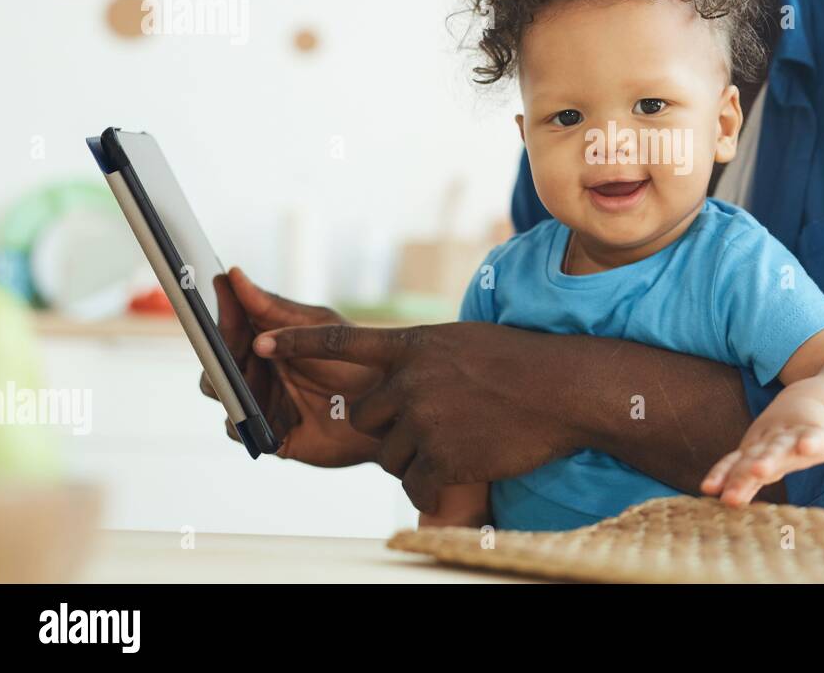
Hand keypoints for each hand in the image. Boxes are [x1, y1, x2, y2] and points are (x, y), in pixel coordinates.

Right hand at [199, 268, 380, 466]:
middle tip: (249, 350)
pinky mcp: (269, 433)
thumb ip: (274, 308)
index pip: (230, 328)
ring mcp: (262, 403)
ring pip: (223, 393)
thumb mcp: (317, 327)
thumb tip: (234, 275)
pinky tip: (270, 409)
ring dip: (236, 384)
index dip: (224, 316)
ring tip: (264, 379)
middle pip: (216, 363)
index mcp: (267, 342)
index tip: (222, 299)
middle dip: (223, 355)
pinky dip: (245, 417)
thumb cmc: (356, 362)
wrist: (387, 408)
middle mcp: (259, 371)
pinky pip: (238, 427)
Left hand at [252, 321, 583, 513]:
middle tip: (436, 422)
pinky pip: (416, 482)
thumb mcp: (464, 344)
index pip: (340, 342)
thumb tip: (394, 377)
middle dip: (391, 426)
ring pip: (391, 453)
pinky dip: (436, 483)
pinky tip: (466, 465)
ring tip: (463, 439)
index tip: (259, 343)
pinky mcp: (440, 456)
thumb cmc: (521, 363)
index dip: (297, 344)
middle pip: (367, 415)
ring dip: (419, 455)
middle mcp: (410, 380)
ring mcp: (424, 419)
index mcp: (414, 346)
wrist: (563, 390)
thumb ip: (422, 360)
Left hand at [700, 389, 823, 506]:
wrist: (811, 404)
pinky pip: (814, 439)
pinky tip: (806, 447)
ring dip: (769, 458)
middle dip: (740, 476)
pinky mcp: (818, 434)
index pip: (733, 463)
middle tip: (729, 495)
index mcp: (754, 452)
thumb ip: (746, 483)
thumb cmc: (781, 443)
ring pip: (779, 447)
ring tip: (759, 469)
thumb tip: (724, 504)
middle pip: (753, 459)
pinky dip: (810, 443)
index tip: (708, 488)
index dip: (720, 474)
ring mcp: (792, 438)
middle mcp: (769, 444)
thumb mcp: (763, 461)